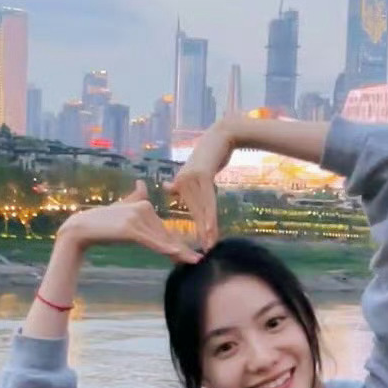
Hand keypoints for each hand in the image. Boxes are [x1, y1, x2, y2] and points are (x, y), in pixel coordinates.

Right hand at [58, 181, 200, 263]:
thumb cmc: (101, 222)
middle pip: (165, 234)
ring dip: (179, 252)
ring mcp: (137, 217)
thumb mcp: (121, 208)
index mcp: (143, 204)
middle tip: (197, 261)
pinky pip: (152, 241)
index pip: (163, 228)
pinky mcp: (131, 228)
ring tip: (193, 261)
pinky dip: (166, 248)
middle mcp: (143, 208)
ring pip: (161, 239)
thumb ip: (134, 197)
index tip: (190, 254)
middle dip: (181, 249)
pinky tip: (178, 255)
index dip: (176, 242)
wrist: (82, 228)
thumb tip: (142, 183)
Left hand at [170, 122, 235, 250]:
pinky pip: (208, 200)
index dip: (193, 228)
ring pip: (201, 209)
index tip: (194, 244)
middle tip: (202, 251)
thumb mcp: (193, 170)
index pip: (188, 212)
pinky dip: (210, 215)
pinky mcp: (203, 176)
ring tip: (209, 245)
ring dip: (206, 229)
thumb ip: (181, 182)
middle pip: (193, 213)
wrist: (220, 136)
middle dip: (200, 233)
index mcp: (179, 184)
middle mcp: (182, 182)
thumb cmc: (209, 155)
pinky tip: (211, 228)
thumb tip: (167, 188)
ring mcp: (192, 178)